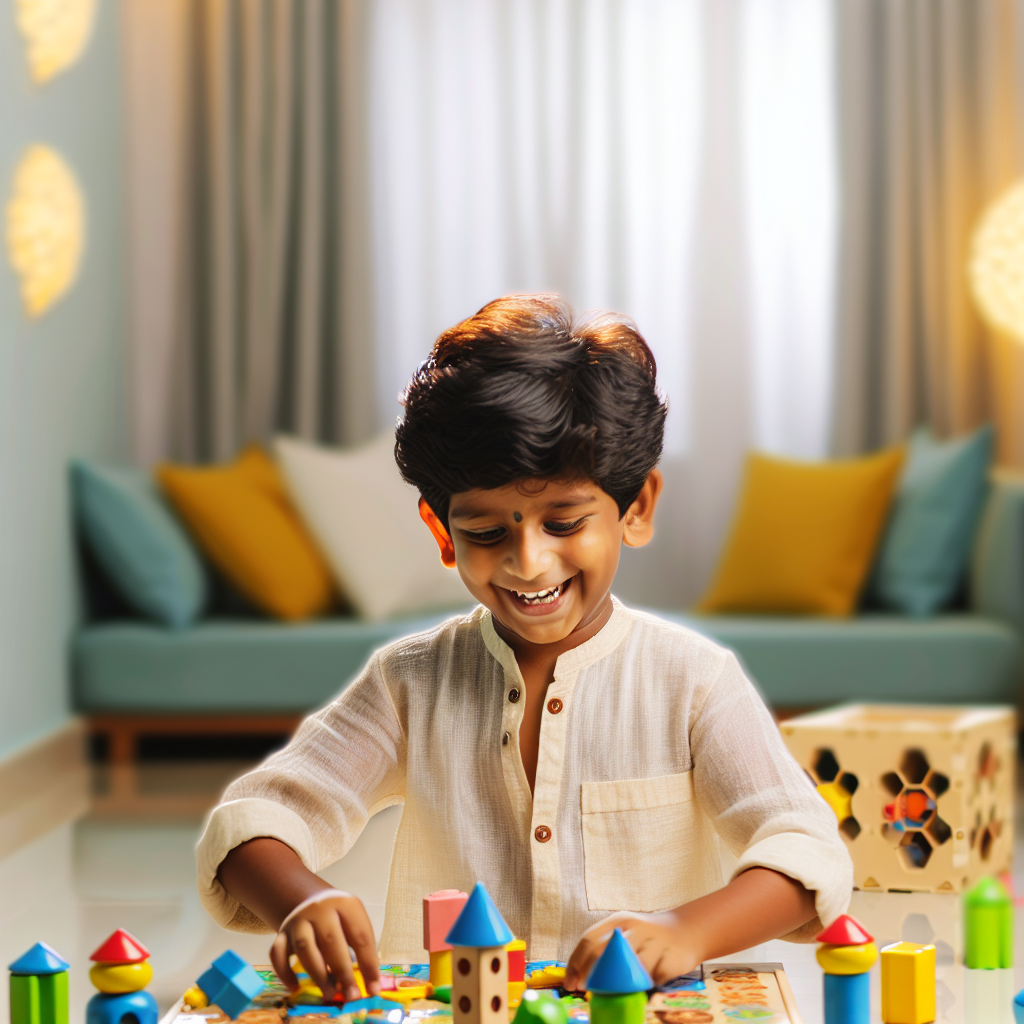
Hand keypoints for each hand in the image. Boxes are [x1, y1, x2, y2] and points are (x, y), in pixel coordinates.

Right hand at [270, 890, 380, 1002]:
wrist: (314, 902)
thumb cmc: (340, 919)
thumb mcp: (354, 923)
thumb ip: (360, 949)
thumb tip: (368, 984)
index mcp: (345, 904)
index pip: (360, 935)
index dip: (368, 964)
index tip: (373, 989)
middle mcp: (320, 908)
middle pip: (331, 940)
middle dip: (343, 971)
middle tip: (351, 995)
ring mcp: (299, 920)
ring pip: (304, 947)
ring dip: (318, 974)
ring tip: (329, 993)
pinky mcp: (282, 933)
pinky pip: (277, 954)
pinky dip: (284, 973)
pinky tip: (295, 987)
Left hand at [564, 911, 701, 991]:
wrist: (685, 931)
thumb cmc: (647, 937)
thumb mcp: (625, 933)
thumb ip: (605, 950)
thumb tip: (579, 977)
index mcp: (619, 921)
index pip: (589, 940)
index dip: (576, 963)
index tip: (571, 983)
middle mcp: (634, 928)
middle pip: (603, 954)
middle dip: (591, 976)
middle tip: (587, 991)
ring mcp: (654, 942)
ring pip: (629, 971)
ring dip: (622, 984)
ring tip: (624, 986)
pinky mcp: (670, 958)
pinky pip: (652, 980)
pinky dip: (646, 985)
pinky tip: (649, 980)